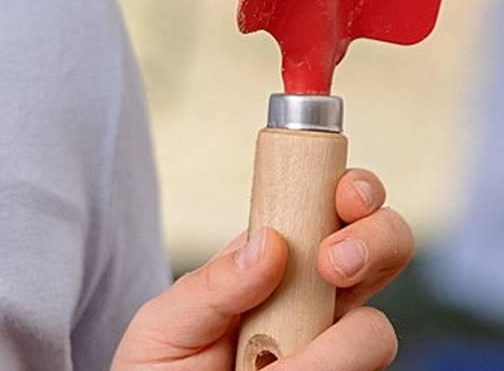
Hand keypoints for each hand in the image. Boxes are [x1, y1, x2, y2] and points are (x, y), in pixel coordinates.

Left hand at [111, 168, 414, 369]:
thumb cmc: (161, 369)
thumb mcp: (166, 321)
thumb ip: (212, 285)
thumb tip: (270, 241)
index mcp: (275, 266)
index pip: (330, 212)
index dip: (352, 193)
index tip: (344, 198)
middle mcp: (318, 303)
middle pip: (386, 251)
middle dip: (376, 242)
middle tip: (335, 266)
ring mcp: (336, 350)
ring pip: (374, 331)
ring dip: (328, 348)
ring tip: (267, 368)